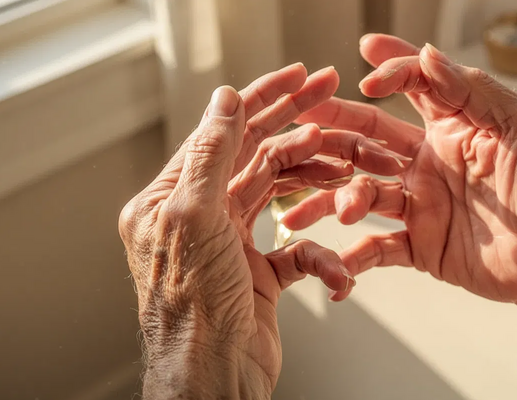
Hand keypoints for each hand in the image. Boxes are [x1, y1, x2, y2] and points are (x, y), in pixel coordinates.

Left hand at [118, 65, 404, 397]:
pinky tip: (335, 270)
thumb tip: (224, 101)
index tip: (299, 77)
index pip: (222, 134)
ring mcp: (232, 246)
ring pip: (281, 196)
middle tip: (332, 98)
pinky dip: (321, 257)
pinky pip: (299, 251)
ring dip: (314, 184)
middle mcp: (201, 217)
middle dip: (296, 127)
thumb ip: (211, 154)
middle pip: (255, 156)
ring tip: (343, 170)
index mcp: (173, 199)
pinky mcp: (260, 275)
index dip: (262, 99)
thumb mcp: (194, 216)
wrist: (213, 377)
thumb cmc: (192, 307)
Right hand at [283, 35, 516, 313]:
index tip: (367, 71)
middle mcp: (430, 161)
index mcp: (456, 126)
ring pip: (361, 192)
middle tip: (300, 117)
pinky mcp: (420, 246)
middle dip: (333, 125)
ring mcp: (421, 204)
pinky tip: (335, 262)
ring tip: (320, 206)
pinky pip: (376, 249)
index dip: (389, 70)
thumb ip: (473, 89)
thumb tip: (427, 53)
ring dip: (335, 197)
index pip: (413, 86)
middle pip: (369, 136)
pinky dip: (353, 257)